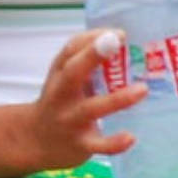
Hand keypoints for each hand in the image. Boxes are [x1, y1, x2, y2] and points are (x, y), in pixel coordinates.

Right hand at [25, 28, 143, 170]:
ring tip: (142, 89)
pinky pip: (98, 145)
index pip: (70, 50)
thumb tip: (123, 41)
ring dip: (117, 99)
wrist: (34, 141)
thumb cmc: (59, 102)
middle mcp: (61, 95)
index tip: (117, 33)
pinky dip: (114, 143)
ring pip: (91, 109)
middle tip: (116, 41)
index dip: (92, 39)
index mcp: (60, 74)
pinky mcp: (80, 145)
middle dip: (92, 56)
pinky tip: (131, 137)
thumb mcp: (64, 79)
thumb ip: (87, 62)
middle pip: (72, 73)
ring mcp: (70, 120)